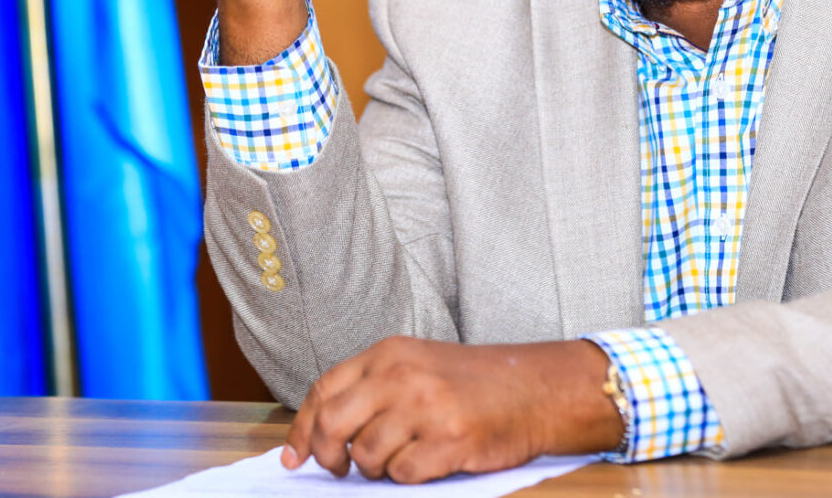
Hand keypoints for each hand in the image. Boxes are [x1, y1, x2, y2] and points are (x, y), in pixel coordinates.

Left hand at [281, 337, 621, 483]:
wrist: (536, 390)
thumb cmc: (476, 383)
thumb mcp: (418, 366)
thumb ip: (372, 389)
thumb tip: (321, 434)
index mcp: (389, 354)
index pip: (324, 390)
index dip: (303, 428)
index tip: (296, 457)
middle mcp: (403, 376)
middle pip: (334, 425)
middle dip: (330, 456)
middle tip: (342, 469)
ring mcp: (426, 407)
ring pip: (367, 455)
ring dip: (377, 469)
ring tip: (403, 457)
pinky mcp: (449, 440)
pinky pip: (402, 474)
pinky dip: (410, 477)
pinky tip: (430, 461)